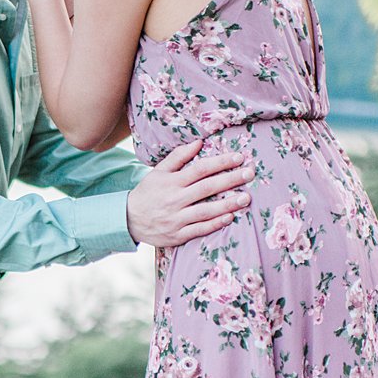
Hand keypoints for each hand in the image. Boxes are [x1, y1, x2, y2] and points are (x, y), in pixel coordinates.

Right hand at [125, 139, 254, 246]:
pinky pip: (199, 229)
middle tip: (250, 173)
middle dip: (230, 180)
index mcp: (172, 182)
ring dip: (228, 204)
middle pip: (207, 188)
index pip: (200, 169)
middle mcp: (175, 199)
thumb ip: (178, 156)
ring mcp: (176, 219)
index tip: (239, 158)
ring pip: (206, 210)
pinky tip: (229, 217)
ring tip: (246, 198)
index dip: (221, 162)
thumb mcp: (158, 172)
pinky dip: (215, 224)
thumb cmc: (147, 193)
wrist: (127, 220)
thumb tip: (199, 142)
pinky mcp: (177, 235)